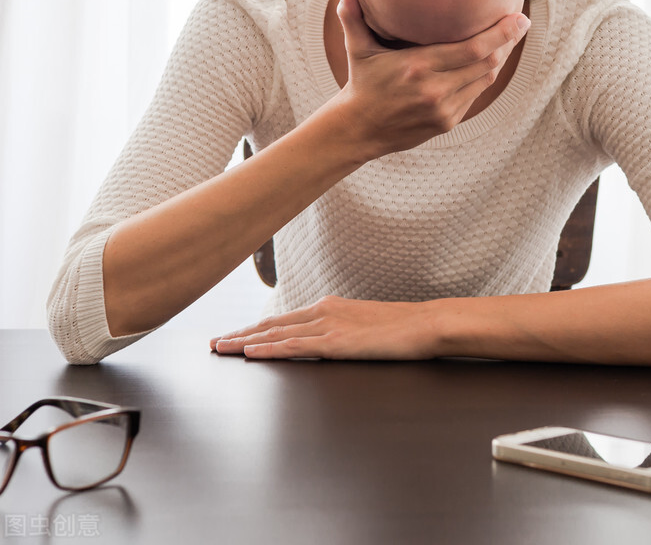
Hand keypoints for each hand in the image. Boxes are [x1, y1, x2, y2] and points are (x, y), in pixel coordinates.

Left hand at [209, 296, 439, 359]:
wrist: (426, 324)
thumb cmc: (404, 327)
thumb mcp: (367, 325)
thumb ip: (344, 331)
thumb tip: (331, 343)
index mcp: (331, 307)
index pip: (284, 319)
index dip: (256, 327)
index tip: (234, 334)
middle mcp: (324, 311)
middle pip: (272, 323)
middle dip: (240, 333)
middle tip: (214, 342)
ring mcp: (329, 325)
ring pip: (275, 332)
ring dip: (244, 340)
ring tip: (221, 348)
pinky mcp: (336, 341)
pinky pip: (294, 345)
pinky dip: (269, 347)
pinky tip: (250, 352)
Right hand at [330, 0, 529, 156]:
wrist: (359, 129)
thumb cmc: (361, 82)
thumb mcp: (356, 48)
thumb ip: (352, 14)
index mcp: (418, 67)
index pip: (474, 48)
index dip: (502, 33)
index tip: (520, 18)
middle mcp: (435, 89)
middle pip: (488, 62)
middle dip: (509, 42)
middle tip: (521, 23)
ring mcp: (444, 109)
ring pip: (485, 80)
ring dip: (499, 59)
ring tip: (509, 39)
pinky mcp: (448, 122)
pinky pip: (475, 95)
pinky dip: (483, 77)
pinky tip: (489, 61)